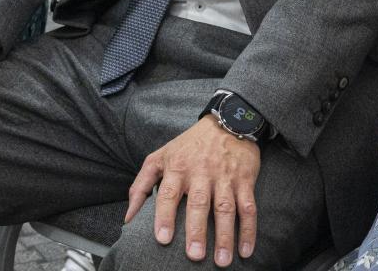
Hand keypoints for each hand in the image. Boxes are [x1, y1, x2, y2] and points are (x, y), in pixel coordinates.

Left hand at [125, 115, 260, 266]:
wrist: (227, 121)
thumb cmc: (189, 145)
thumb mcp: (160, 157)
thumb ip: (141, 185)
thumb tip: (128, 218)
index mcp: (178, 167)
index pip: (168, 193)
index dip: (165, 216)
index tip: (162, 239)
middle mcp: (201, 172)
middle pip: (199, 203)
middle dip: (196, 230)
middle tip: (194, 256)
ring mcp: (225, 177)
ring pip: (226, 208)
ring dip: (225, 236)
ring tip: (222, 261)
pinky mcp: (245, 180)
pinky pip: (248, 207)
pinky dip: (249, 229)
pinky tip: (246, 250)